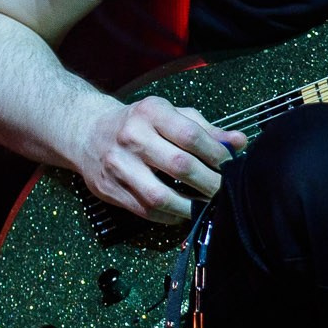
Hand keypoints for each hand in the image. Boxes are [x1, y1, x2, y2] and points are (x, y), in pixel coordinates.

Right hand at [69, 94, 245, 221]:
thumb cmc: (139, 123)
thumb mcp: (171, 115)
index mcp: (151, 113)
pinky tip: (182, 211)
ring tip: (206, 205)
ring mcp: (118, 165)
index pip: (191, 136)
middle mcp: (132, 136)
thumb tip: (240, 142)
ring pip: (160, 195)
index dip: (217, 154)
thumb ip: (206, 129)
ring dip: (190, 206)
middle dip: (210, 183)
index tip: (231, 166)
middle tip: (224, 191)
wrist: (87, 132)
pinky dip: (169, 215)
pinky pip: (145, 211)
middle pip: (180, 165)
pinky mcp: (109, 189)